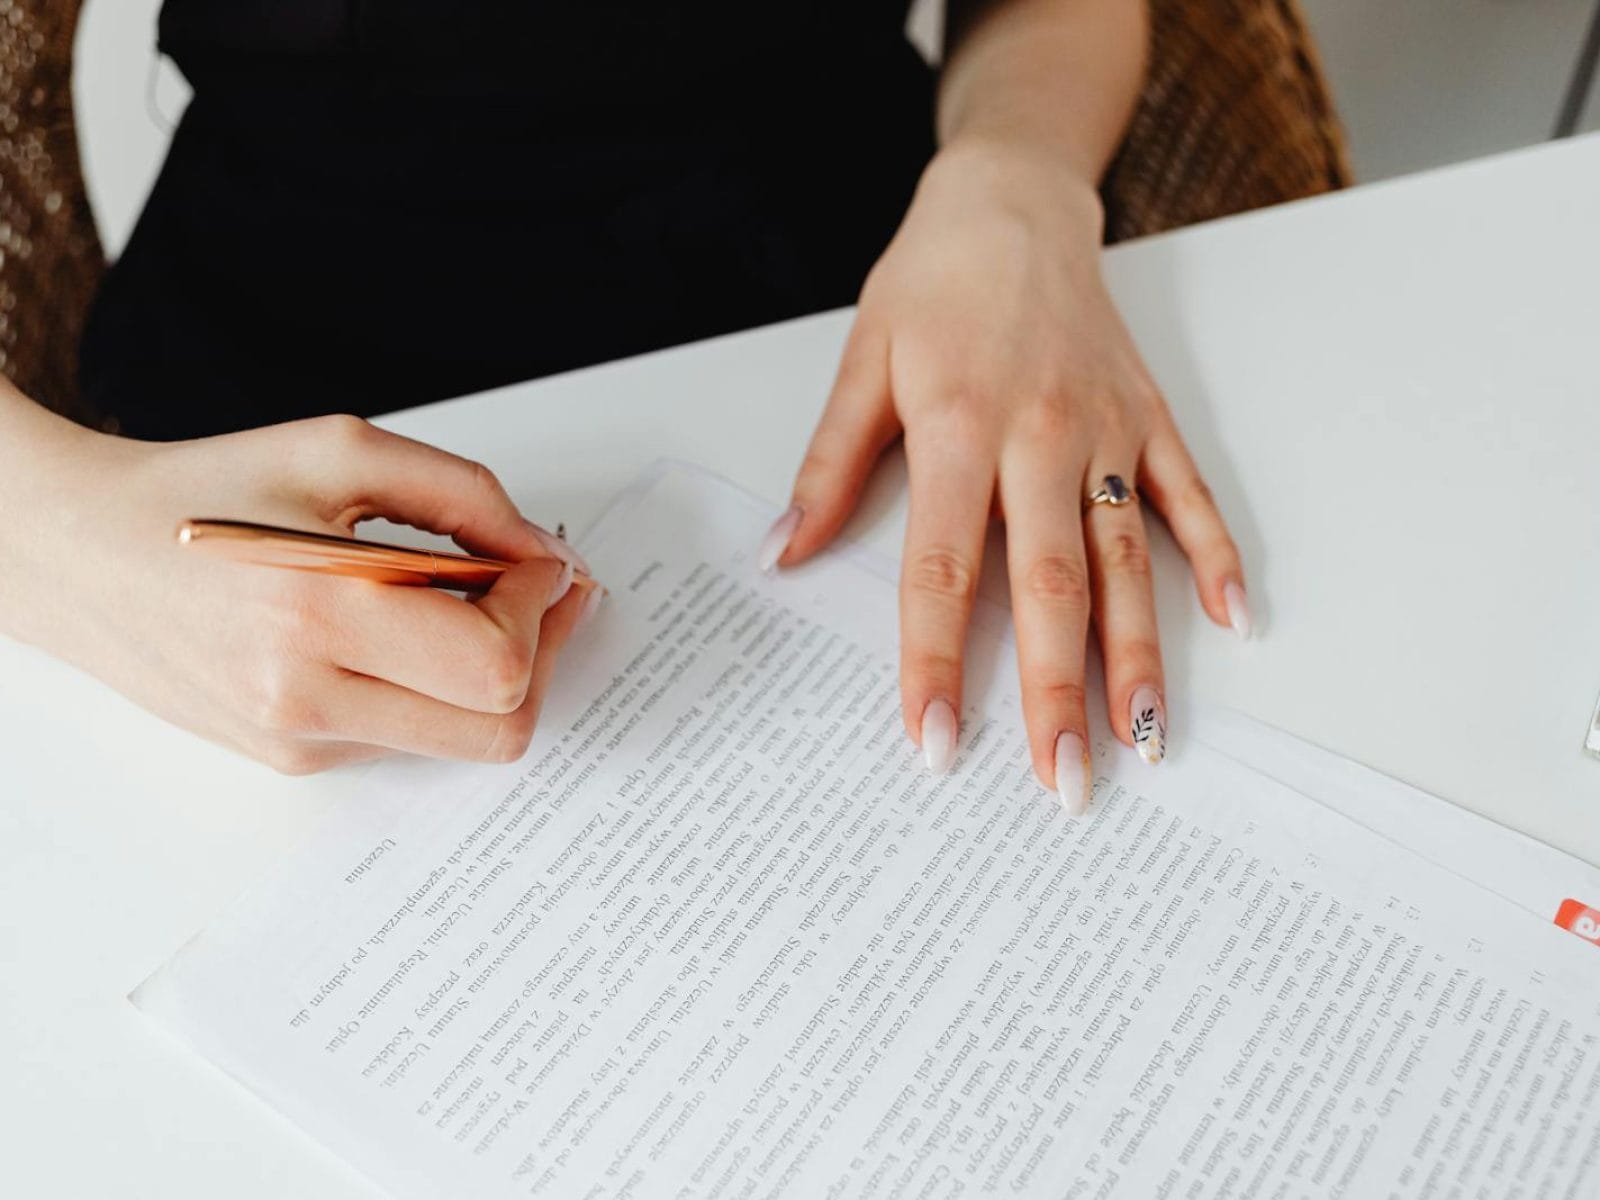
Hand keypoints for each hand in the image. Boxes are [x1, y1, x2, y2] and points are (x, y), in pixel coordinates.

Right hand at [1, 410, 595, 773]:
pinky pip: (410, 737)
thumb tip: (546, 555)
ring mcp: (298, 741)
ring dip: (493, 674)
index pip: (494, 663)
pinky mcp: (292, 759)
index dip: (543, 609)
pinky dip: (434, 687)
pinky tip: (404, 630)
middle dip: (542, 652)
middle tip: (539, 590)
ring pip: (464, 742)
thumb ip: (464, 496)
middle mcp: (306, 697)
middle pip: (499, 726)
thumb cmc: (206, 491)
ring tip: (468, 601)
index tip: (540, 559)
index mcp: (316, 611)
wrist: (82, 553)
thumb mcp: (341, 451)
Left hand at [766, 139, 1247, 808]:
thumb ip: (830, 468)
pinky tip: (1238, 624)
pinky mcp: (1149, 418)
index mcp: (959, 431)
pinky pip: (1191, 496)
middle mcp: (1041, 439)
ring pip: (1129, 560)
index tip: (936, 745)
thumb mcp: (862, 363)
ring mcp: (1105, 430)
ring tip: (1146, 740)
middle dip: (1055, 693)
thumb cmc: (932, 282)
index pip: (943, 573)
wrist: (1011, 200)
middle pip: (1051, 587)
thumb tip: (785, 556)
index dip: (936, 665)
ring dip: (1141, 654)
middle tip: (1063, 782)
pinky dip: (1218, 557)